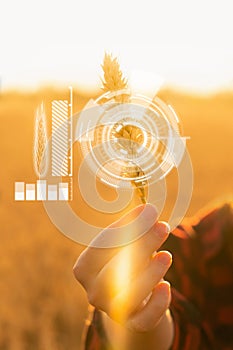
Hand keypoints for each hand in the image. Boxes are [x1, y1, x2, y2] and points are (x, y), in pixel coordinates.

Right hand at [73, 204, 171, 333]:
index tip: (148, 211)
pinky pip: (144, 319)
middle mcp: (93, 291)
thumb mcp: (124, 244)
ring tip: (167, 254)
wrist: (129, 299)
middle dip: (141, 246)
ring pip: (129, 295)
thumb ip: (133, 227)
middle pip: (115, 269)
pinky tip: (166, 286)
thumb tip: (147, 209)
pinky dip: (156, 304)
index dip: (126, 227)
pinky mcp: (133, 324)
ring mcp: (112, 310)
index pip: (103, 245)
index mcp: (85, 267)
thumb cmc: (124, 263)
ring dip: (150, 273)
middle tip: (162, 226)